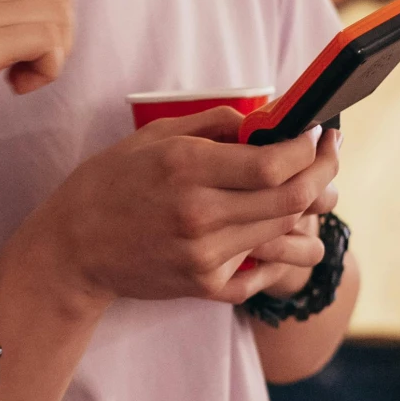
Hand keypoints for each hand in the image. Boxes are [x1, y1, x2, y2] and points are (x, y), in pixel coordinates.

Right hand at [50, 108, 340, 309]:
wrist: (70, 252)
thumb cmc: (106, 186)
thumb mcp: (151, 138)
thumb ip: (213, 123)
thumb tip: (266, 115)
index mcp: (186, 168)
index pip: (275, 162)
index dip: (309, 148)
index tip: (316, 134)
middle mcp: (199, 213)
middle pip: (292, 198)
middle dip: (324, 172)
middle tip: (328, 154)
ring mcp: (204, 255)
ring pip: (286, 232)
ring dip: (309, 210)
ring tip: (314, 191)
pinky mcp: (204, 285)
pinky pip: (264, 268)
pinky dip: (281, 247)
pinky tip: (281, 229)